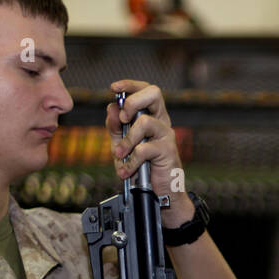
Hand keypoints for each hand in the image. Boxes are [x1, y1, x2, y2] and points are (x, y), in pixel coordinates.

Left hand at [107, 79, 194, 227]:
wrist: (157, 193)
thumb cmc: (141, 168)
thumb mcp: (122, 145)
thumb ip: (115, 127)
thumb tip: (111, 107)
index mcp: (151, 115)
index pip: (145, 90)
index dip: (130, 85)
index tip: (114, 88)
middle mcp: (161, 121)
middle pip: (154, 93)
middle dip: (133, 100)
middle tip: (123, 116)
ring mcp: (166, 134)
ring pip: (144, 122)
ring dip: (126, 140)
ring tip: (119, 154)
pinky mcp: (167, 150)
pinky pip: (144, 149)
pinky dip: (130, 162)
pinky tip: (125, 171)